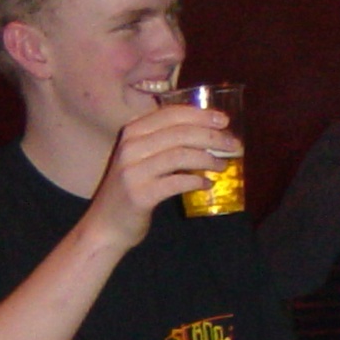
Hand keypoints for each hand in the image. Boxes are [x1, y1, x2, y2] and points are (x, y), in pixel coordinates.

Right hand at [89, 104, 239, 248]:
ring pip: (181, 155)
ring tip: (222, 165)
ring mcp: (133, 170)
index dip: (200, 115)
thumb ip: (165, 141)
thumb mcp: (142, 156)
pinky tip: (207, 184)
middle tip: (234, 145)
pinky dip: (197, 182)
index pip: (171, 114)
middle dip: (212, 137)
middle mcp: (130, 147)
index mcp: (132, 132)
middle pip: (180, 133)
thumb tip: (208, 131)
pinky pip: (177, 182)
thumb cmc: (132, 187)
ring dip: (208, 159)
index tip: (224, 120)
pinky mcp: (140, 194)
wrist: (106, 224)